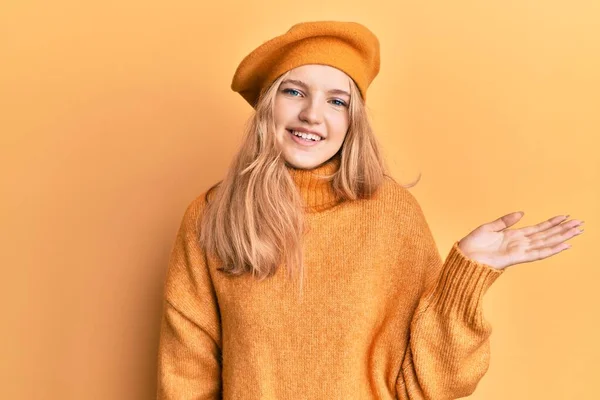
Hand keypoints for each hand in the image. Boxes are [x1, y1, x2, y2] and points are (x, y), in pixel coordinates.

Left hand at [457, 212, 584, 269]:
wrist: (463, 257)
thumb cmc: (473, 244)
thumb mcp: (489, 227)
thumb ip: (506, 220)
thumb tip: (522, 213)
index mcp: (514, 235)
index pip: (538, 228)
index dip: (551, 223)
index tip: (565, 217)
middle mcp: (520, 244)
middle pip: (546, 235)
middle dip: (563, 229)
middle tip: (580, 223)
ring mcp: (520, 251)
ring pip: (546, 243)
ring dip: (562, 238)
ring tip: (577, 231)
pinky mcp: (516, 258)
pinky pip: (537, 254)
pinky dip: (551, 250)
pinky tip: (563, 245)